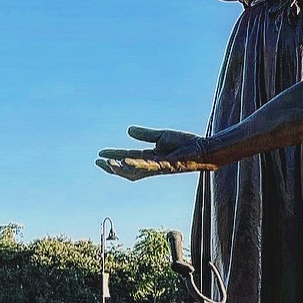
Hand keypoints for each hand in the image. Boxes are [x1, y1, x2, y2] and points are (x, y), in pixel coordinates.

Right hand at [96, 126, 210, 180]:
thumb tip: (128, 130)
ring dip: (121, 168)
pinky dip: (138, 164)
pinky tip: (126, 160)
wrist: (204, 149)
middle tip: (98, 162)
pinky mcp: (169, 164)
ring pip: (136, 172)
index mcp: (150, 158)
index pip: (128, 158)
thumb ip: (145, 135)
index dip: (114, 157)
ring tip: (108, 164)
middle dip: (113, 168)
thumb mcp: (162, 136)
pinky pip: (150, 166)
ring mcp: (160, 167)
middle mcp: (153, 165)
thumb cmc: (186, 144)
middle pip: (128, 170)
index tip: (100, 154)